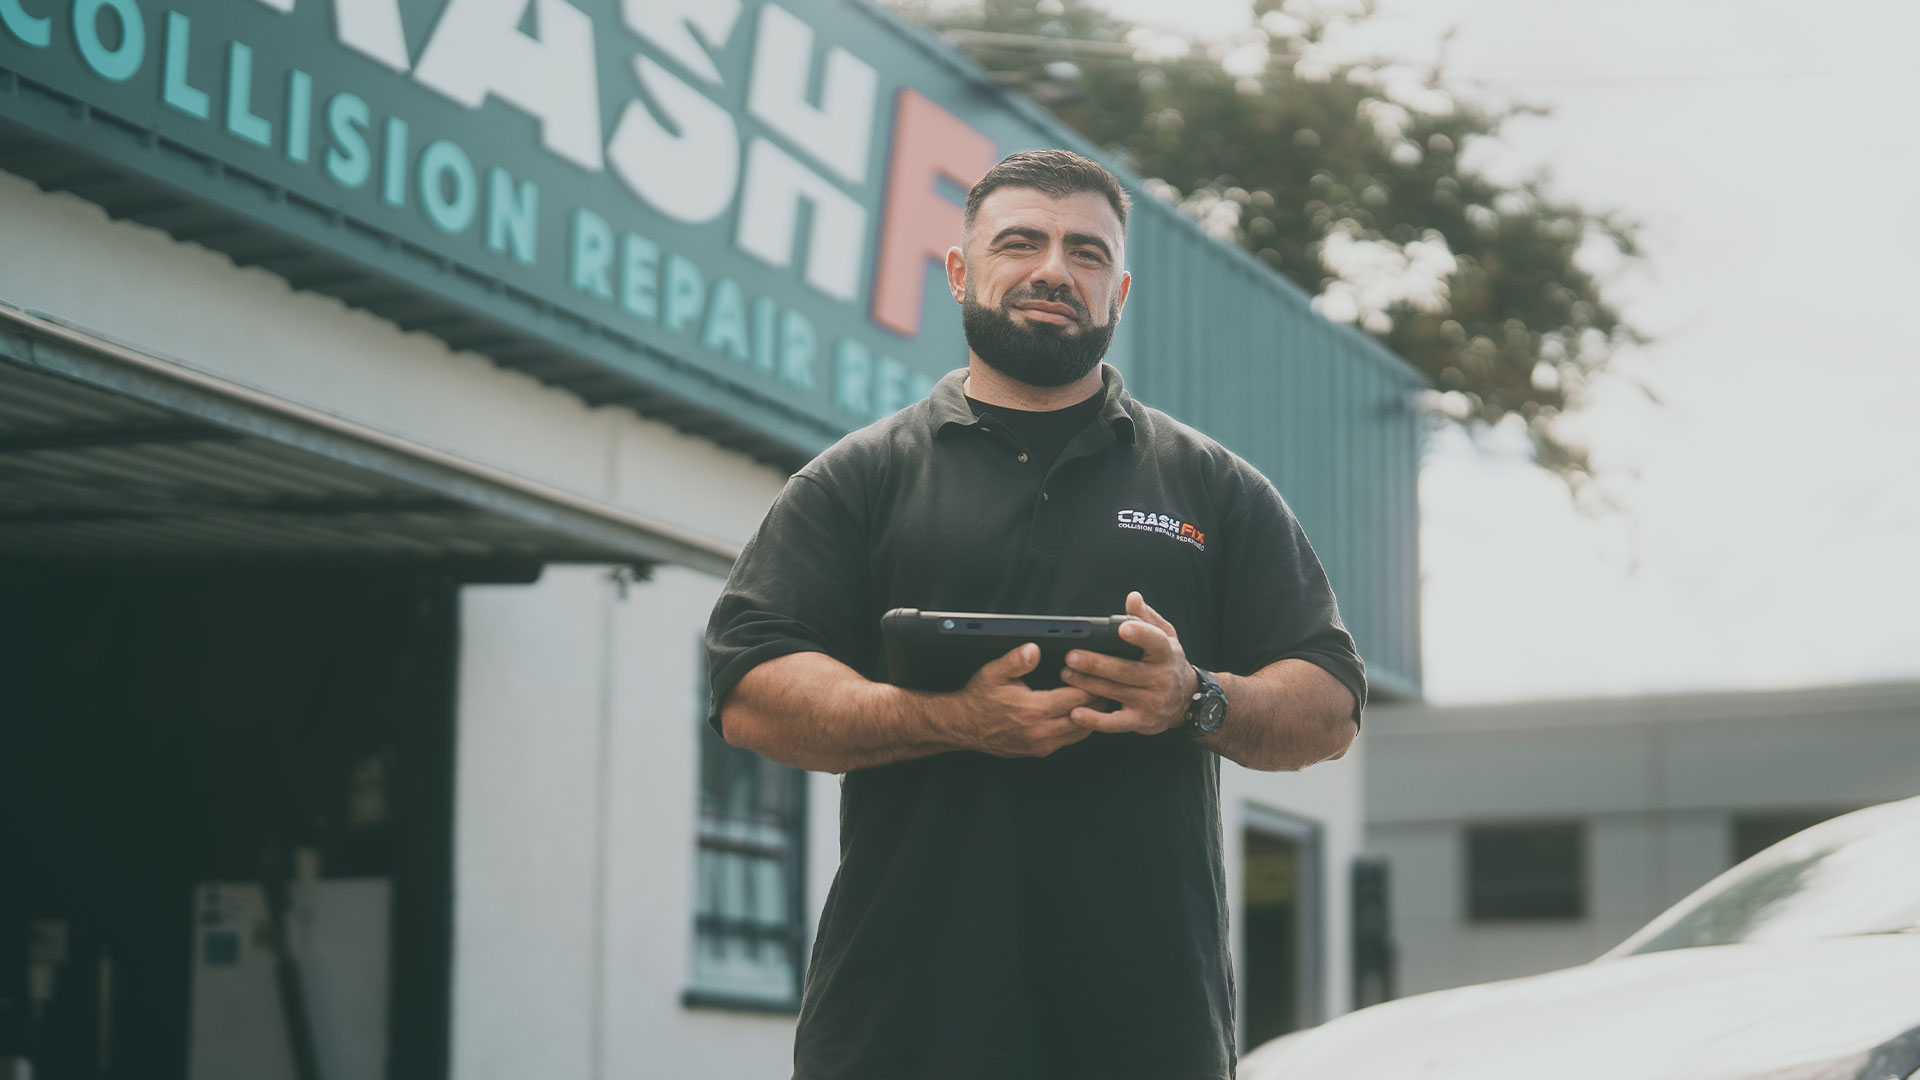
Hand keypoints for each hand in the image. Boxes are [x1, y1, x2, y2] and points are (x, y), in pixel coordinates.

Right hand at [948, 642, 1098, 757]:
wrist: (963, 726)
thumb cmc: (979, 698)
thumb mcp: (993, 672)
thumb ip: (1016, 660)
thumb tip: (1034, 650)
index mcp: (1033, 710)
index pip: (1076, 698)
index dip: (1091, 685)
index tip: (1097, 674)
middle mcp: (1040, 731)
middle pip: (1084, 717)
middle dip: (1098, 701)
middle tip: (1106, 686)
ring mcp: (1040, 744)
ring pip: (1080, 733)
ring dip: (1092, 716)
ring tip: (1099, 699)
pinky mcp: (1038, 751)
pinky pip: (1068, 741)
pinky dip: (1079, 728)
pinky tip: (1080, 714)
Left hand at [1060, 592, 1197, 734]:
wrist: (1186, 700)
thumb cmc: (1168, 662)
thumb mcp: (1165, 637)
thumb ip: (1147, 617)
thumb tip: (1132, 598)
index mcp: (1166, 653)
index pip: (1155, 641)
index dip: (1139, 635)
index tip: (1121, 629)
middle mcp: (1161, 678)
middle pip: (1125, 670)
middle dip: (1095, 663)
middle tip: (1070, 656)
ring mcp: (1152, 702)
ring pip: (1115, 692)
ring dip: (1087, 684)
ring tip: (1065, 674)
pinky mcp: (1142, 722)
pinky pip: (1115, 723)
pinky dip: (1095, 719)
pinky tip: (1076, 713)